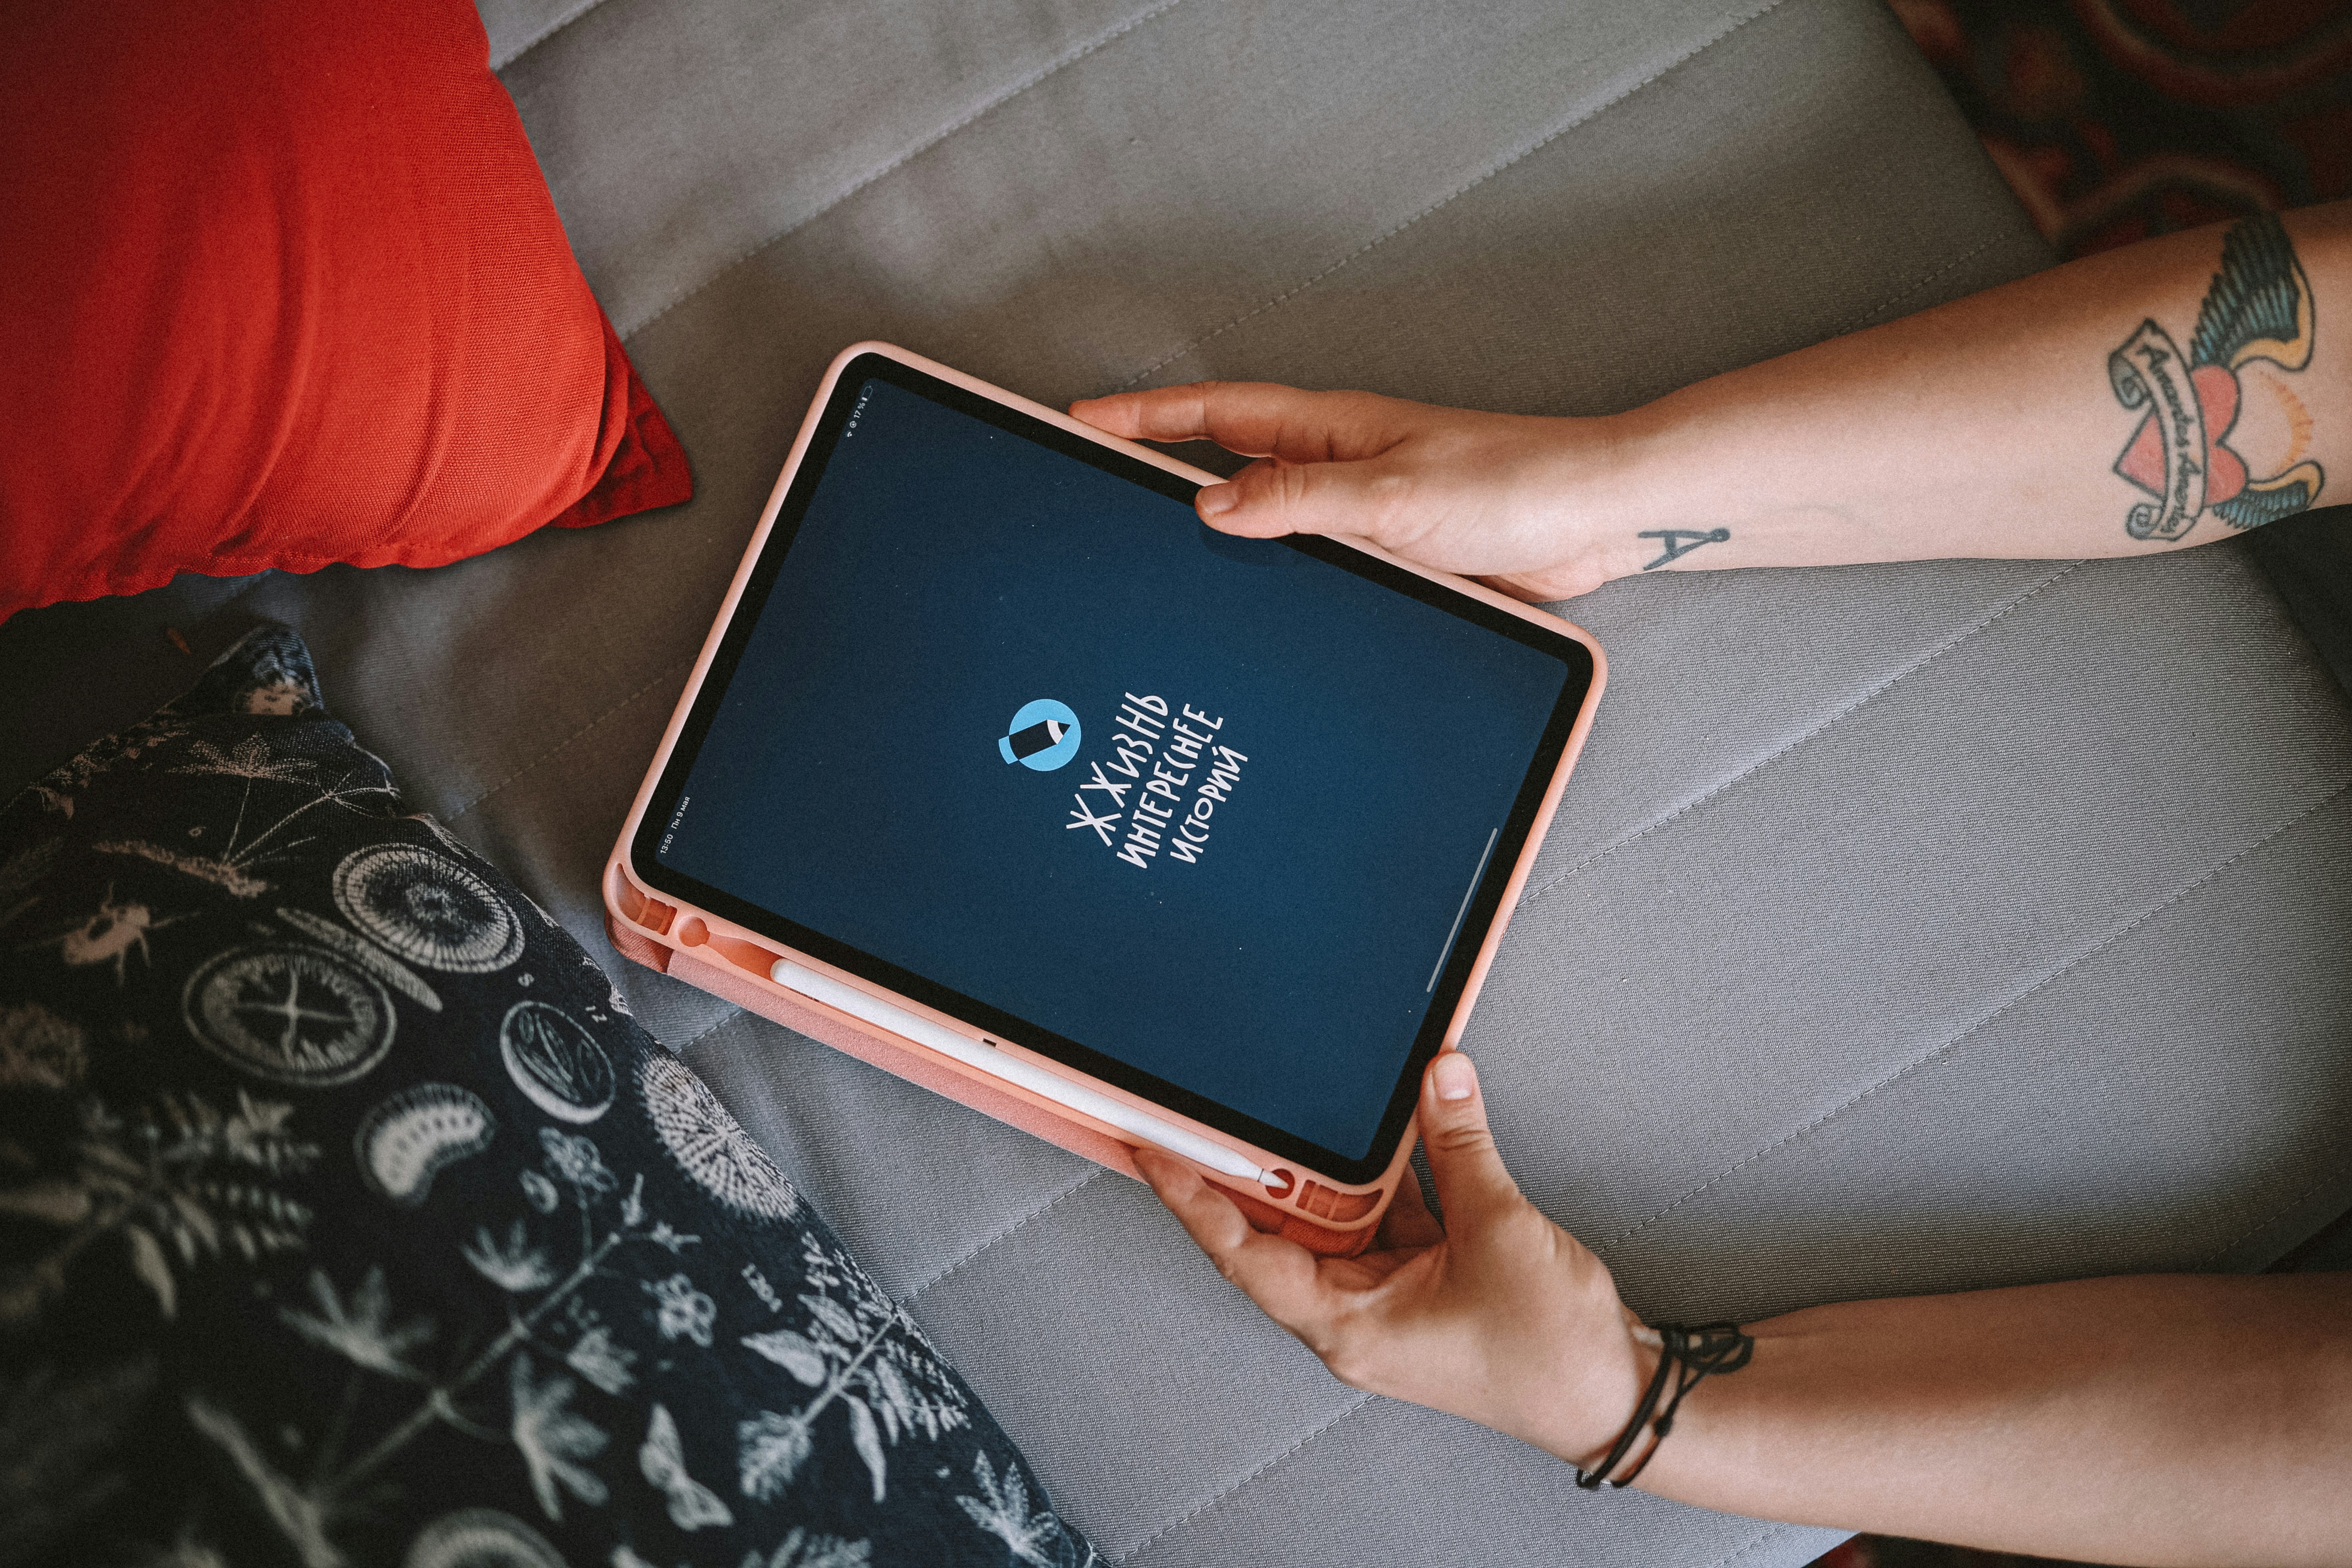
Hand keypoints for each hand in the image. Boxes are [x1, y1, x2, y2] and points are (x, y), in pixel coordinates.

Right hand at [1071, 383, 1637, 601]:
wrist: (1597, 519)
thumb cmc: (1513, 488)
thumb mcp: (1390, 496)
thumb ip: (1299, 501)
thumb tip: (1210, 507)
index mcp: (1331, 431)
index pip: (1216, 416)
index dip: (1146, 418)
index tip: (1082, 420)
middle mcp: (1339, 466)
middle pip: (1227, 463)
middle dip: (1157, 471)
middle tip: (1091, 490)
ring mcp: (1363, 510)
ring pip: (1267, 520)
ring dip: (1213, 534)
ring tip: (1147, 562)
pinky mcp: (1392, 555)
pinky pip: (1313, 563)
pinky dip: (1272, 575)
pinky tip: (1250, 607)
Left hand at [1131, 1051, 1652, 1470]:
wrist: (1616, 1396)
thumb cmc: (1551, 1354)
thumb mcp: (1499, 1229)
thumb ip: (1460, 1145)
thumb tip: (1440, 1077)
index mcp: (1347, 1325)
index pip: (1242, 1252)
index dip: (1195, 1198)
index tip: (1154, 1149)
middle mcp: (1355, 1315)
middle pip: (1278, 1233)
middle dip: (1250, 1170)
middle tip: (1208, 1106)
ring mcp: (1389, 1300)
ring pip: (1336, 1220)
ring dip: (1329, 1166)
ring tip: (1293, 1102)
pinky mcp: (1425, 1283)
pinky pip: (1386, 1219)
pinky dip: (1389, 1175)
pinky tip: (1392, 1124)